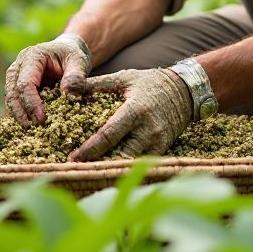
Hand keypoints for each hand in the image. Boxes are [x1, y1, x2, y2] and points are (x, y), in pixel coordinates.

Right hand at [4, 33, 91, 126]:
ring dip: (19, 116)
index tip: (41, 120)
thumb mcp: (79, 62)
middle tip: (33, 130)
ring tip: (31, 132)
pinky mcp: (16, 86)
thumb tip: (67, 94)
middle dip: (21, 113)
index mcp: (32, 57)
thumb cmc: (72, 55)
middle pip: (12, 93)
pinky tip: (30, 127)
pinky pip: (14, 102)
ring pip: (10, 99)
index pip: (25, 83)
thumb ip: (75, 76)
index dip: (32, 103)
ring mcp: (15, 77)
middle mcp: (18, 66)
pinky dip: (21, 114)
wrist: (67, 51)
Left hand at [69, 68, 191, 160]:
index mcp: (135, 110)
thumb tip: (68, 88)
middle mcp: (147, 129)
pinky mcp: (163, 149)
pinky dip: (126, 168)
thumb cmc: (149, 82)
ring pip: (131, 163)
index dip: (90, 148)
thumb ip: (96, 84)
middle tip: (76, 171)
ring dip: (111, 168)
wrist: (184, 90)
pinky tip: (110, 170)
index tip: (73, 158)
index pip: (109, 134)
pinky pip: (142, 163)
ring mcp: (157, 141)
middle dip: (98, 164)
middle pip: (120, 154)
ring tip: (90, 173)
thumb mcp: (124, 78)